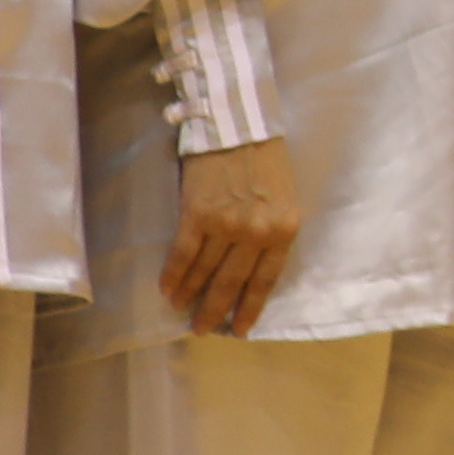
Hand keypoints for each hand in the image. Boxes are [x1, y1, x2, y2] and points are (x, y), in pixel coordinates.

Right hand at [160, 135, 308, 339]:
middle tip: (203, 329)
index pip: (265, 281)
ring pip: (204, 272)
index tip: (240, 329)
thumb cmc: (266, 161)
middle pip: (232, 282)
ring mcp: (225, 225)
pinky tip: (168, 290)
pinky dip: (173, 275)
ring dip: (190, 295)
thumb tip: (251, 268)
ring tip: (182, 311)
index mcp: (284, 230)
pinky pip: (183, 254)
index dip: (250, 307)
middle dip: (216, 309)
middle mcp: (255, 233)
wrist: (240, 125)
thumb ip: (272, 232)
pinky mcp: (197, 215)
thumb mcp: (285, 200)